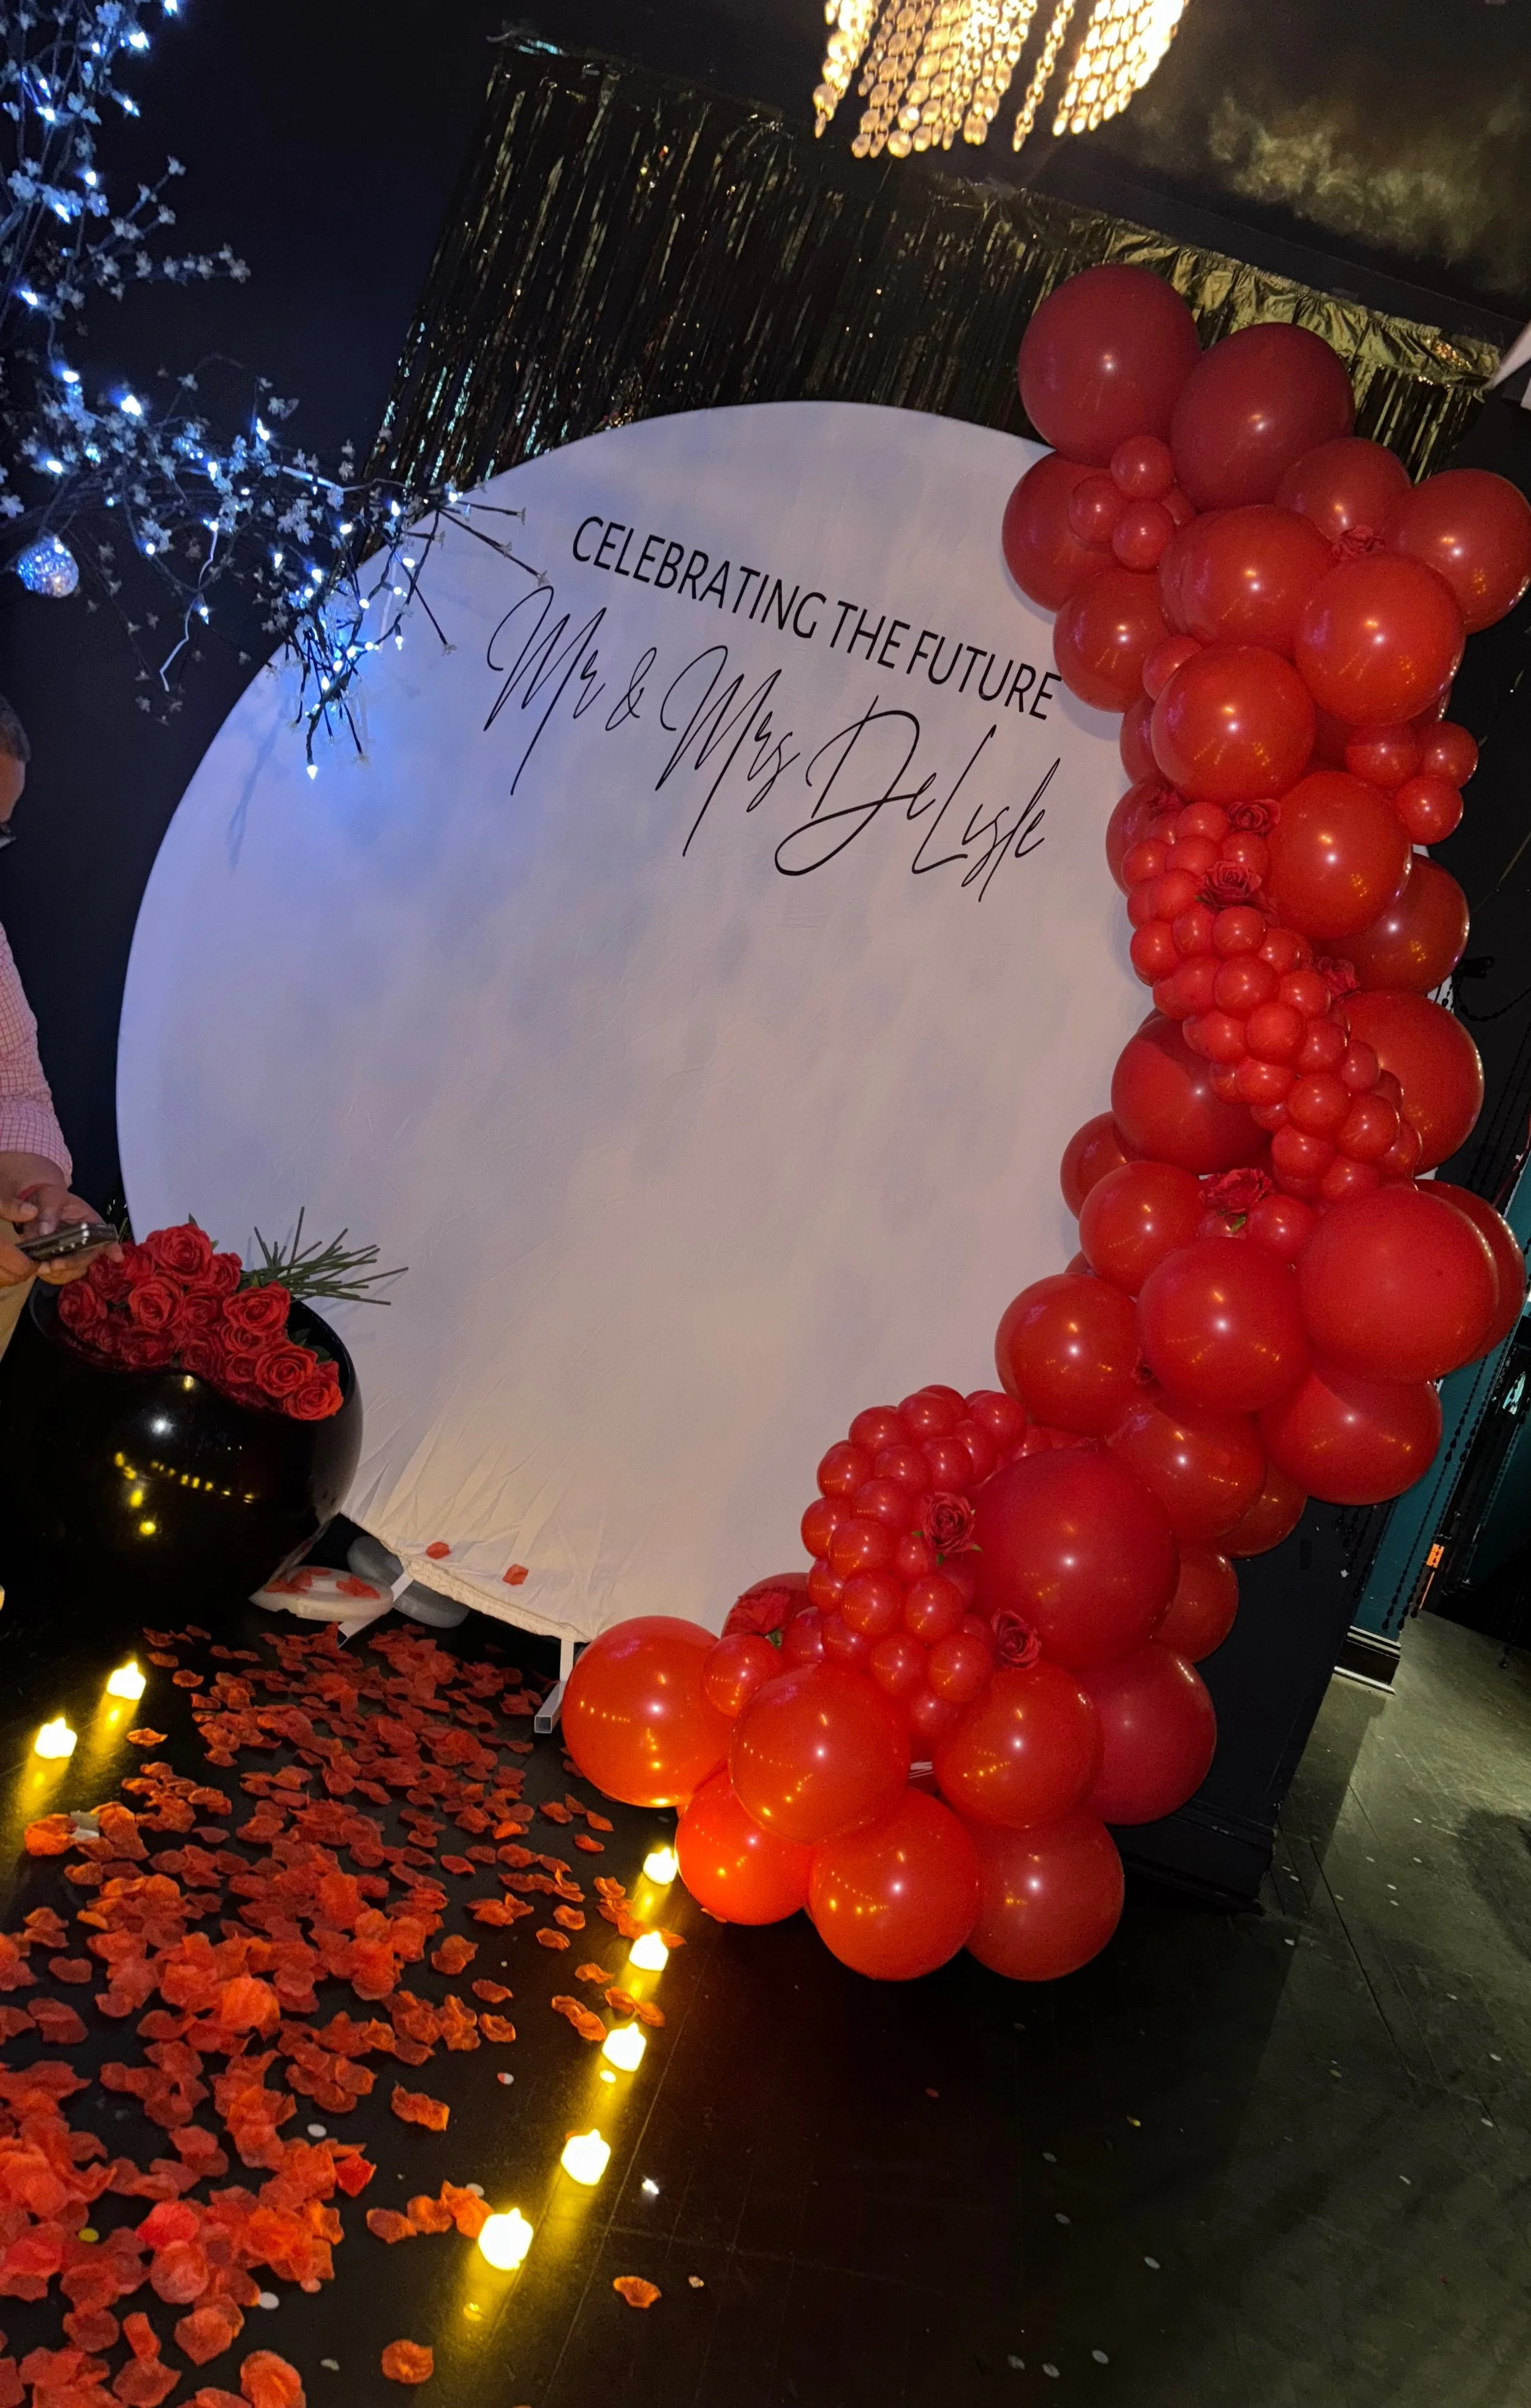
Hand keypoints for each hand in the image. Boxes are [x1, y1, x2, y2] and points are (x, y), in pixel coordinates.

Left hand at [0, 1152, 115, 1286]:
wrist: (30, 1199)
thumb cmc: (47, 1193)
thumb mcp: (49, 1196)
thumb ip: (48, 1212)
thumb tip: (46, 1232)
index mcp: (88, 1219)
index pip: (104, 1233)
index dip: (112, 1246)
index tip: (116, 1256)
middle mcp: (84, 1237)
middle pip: (88, 1255)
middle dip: (73, 1263)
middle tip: (53, 1265)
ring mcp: (71, 1248)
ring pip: (75, 1267)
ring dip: (60, 1271)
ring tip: (43, 1268)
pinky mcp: (57, 1257)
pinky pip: (60, 1271)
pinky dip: (51, 1273)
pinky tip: (40, 1268)